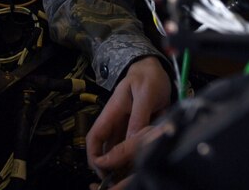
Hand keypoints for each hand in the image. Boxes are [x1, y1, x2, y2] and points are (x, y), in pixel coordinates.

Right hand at [87, 56, 171, 180]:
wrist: (155, 70)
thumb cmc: (148, 78)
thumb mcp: (145, 94)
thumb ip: (139, 116)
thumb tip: (132, 139)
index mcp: (112, 111)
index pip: (95, 135)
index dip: (93, 154)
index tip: (100, 170)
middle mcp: (117, 121)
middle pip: (106, 147)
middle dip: (109, 164)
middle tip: (119, 180)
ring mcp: (127, 125)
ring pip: (121, 149)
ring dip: (124, 162)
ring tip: (130, 175)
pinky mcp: (139, 128)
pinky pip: (135, 145)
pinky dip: (137, 156)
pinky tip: (143, 164)